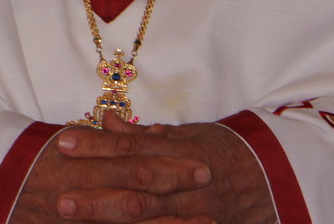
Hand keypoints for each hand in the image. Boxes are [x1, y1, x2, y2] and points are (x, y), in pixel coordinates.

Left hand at [11, 114, 277, 223]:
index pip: (134, 148)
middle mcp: (187, 181)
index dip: (100, 146)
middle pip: (137, 185)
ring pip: (147, 217)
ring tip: (73, 213)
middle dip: (98, 191)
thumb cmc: (227, 152)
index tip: (66, 143)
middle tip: (60, 195)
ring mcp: (193, 211)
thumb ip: (147, 135)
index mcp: (183, 151)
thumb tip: (108, 120)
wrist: (273, 181)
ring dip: (109, 215)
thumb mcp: (191, 135)